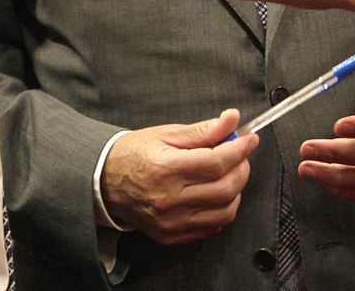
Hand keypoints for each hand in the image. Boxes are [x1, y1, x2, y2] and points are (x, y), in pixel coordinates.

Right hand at [99, 109, 256, 245]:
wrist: (104, 182)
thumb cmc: (135, 154)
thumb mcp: (166, 134)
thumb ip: (203, 130)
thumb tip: (232, 119)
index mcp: (166, 169)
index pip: (216, 162)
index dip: (239, 150)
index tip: (250, 139)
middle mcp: (169, 199)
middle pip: (225, 188)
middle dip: (241, 169)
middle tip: (240, 156)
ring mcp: (171, 222)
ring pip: (224, 212)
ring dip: (236, 191)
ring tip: (229, 174)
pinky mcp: (171, 236)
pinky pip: (212, 228)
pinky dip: (223, 210)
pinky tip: (216, 194)